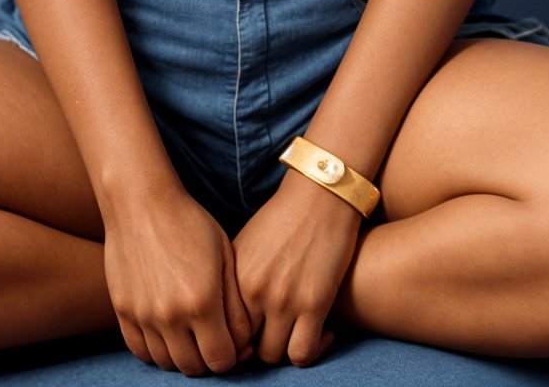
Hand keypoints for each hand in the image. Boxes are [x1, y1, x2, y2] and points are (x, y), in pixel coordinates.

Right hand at [102, 183, 254, 375]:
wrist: (141, 201)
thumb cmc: (190, 222)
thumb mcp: (225, 257)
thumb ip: (237, 306)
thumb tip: (243, 346)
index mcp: (202, 302)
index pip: (221, 360)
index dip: (233, 356)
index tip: (234, 342)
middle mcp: (171, 315)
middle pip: (194, 368)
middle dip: (209, 359)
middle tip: (213, 338)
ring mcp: (143, 316)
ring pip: (166, 363)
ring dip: (182, 356)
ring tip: (191, 333)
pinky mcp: (123, 311)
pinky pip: (140, 351)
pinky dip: (156, 350)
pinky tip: (167, 332)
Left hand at [232, 170, 363, 366]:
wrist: (320, 192)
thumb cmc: (285, 216)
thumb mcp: (248, 244)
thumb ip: (237, 280)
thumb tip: (232, 316)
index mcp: (234, 275)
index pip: (225, 330)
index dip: (238, 341)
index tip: (254, 336)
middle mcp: (253, 290)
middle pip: (246, 347)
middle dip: (259, 349)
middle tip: (277, 338)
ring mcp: (283, 299)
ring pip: (274, 356)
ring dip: (285, 350)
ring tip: (298, 335)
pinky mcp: (314, 303)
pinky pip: (303, 353)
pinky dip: (313, 351)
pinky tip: (323, 333)